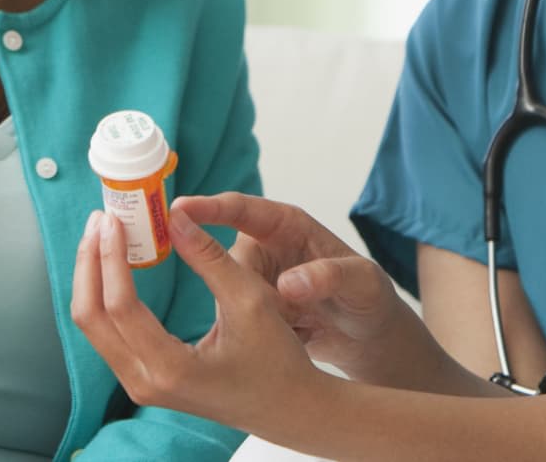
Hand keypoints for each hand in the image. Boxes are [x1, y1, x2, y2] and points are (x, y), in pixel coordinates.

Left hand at [70, 206, 324, 439]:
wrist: (288, 408)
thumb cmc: (277, 360)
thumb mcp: (250, 300)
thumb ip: (209, 257)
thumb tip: (174, 216)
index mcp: (170, 369)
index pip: (119, 306)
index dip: (110, 257)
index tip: (112, 219)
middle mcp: (145, 383)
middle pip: (90, 318)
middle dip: (90, 263)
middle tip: (100, 218)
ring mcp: (140, 384)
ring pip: (93, 326)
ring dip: (93, 276)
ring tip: (102, 233)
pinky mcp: (143, 378)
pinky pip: (107, 333)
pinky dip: (104, 293)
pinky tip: (113, 262)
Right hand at [174, 192, 409, 379]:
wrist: (367, 335)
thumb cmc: (368, 297)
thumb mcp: (361, 284)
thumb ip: (328, 277)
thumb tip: (286, 284)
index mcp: (286, 225)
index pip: (239, 209)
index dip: (207, 208)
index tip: (177, 210)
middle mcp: (264, 246)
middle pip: (230, 264)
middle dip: (253, 293)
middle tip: (292, 313)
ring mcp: (255, 278)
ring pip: (231, 296)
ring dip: (262, 317)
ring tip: (302, 325)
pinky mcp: (251, 306)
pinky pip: (238, 319)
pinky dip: (261, 333)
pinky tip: (295, 336)